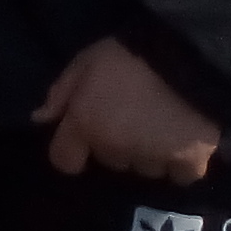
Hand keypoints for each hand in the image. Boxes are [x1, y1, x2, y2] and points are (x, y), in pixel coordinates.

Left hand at [32, 37, 220, 184]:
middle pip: (109, 160)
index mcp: (85, 124)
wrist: (189, 58)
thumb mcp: (85, 62)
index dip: (72, 150)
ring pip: (144, 167)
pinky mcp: (190, 162)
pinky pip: (180, 175)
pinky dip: (182, 163)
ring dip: (148, 154)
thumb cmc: (129, 55)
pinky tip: (184, 142)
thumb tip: (41, 119)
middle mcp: (115, 148)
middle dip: (116, 144)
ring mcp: (152, 158)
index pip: (64, 160)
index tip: (83, 139)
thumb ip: (61, 93)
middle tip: (130, 118)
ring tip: (160, 127)